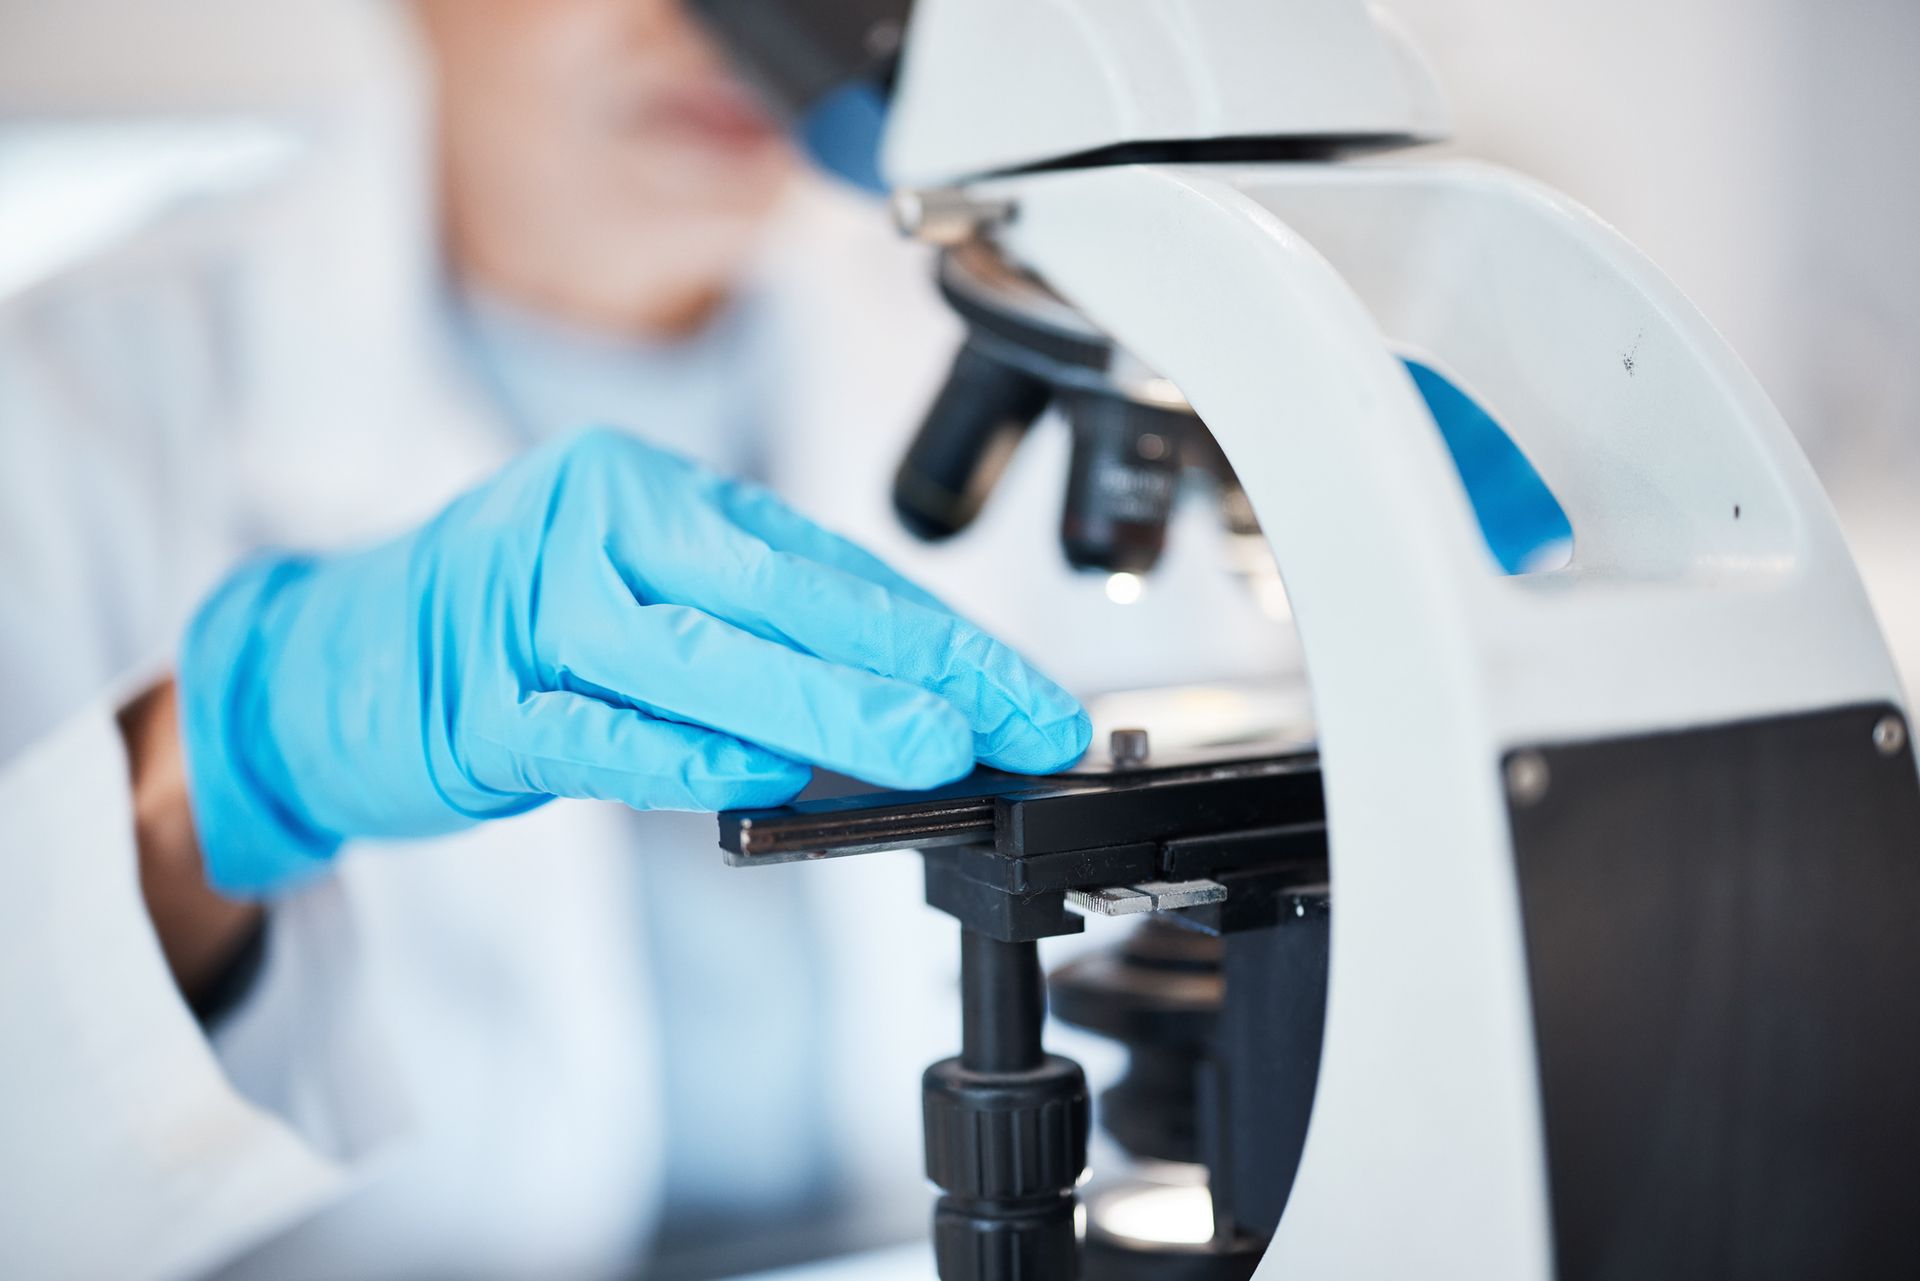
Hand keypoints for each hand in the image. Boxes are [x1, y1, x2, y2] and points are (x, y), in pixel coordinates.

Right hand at [181, 429, 1089, 895]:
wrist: (325, 659)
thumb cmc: (506, 625)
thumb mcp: (641, 598)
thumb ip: (756, 639)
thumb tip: (904, 701)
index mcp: (655, 494)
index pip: (830, 568)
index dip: (941, 636)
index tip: (1029, 697)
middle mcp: (597, 527)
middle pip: (784, 597)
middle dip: (917, 666)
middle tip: (1019, 722)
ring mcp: (530, 609)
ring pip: (700, 658)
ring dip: (824, 706)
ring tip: (927, 750)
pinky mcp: (475, 703)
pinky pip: (589, 729)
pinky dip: (676, 750)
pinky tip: (760, 769)